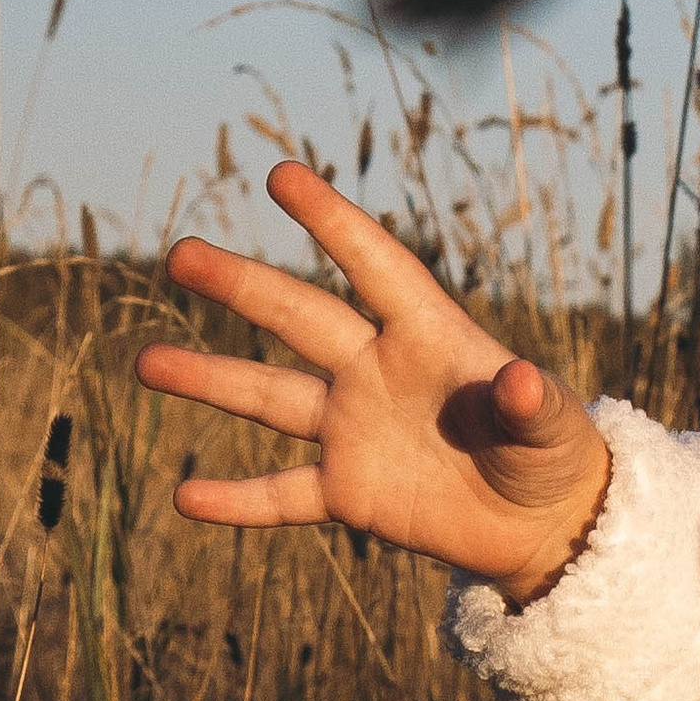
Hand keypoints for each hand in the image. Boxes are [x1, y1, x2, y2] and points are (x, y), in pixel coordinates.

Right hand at [138, 163, 611, 605]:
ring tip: (145, 365)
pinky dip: (237, 499)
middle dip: (241, 286)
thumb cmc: (554, 458)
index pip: (375, 266)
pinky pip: (282, 494)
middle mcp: (376, 371)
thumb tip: (524, 380)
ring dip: (209, 380)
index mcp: (429, 337)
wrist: (540, 524)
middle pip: (299, 319)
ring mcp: (354, 430)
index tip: (281, 176)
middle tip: (179, 254)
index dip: (333, 222)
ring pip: (269, 398)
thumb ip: (534, 407)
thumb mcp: (554, 432)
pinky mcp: (349, 492)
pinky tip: (184, 498)